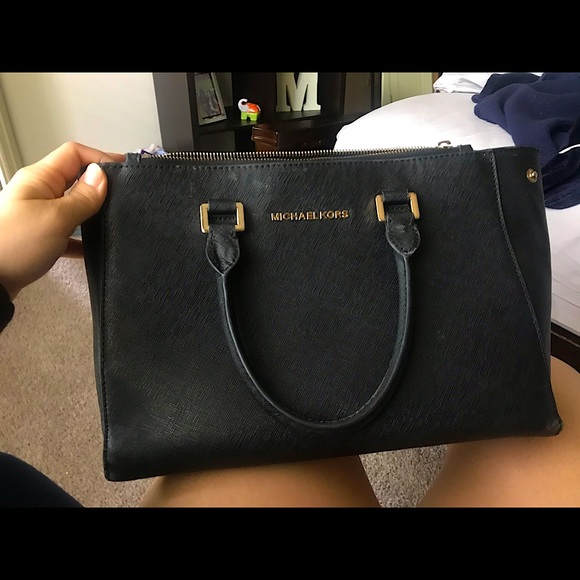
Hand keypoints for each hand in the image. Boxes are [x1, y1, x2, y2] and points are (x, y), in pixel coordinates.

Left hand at [0, 141, 124, 298]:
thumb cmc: (16, 245)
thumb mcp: (57, 218)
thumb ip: (83, 197)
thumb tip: (101, 176)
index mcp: (39, 178)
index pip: (74, 154)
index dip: (99, 158)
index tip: (123, 169)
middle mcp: (38, 192)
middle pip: (75, 178)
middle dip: (99, 185)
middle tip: (122, 195)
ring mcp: (38, 214)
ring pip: (72, 205)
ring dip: (91, 211)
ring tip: (111, 219)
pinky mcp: (39, 237)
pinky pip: (67, 231)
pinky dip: (81, 238)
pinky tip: (92, 248)